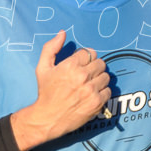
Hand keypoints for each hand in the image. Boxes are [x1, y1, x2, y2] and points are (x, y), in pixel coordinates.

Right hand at [11, 30, 111, 150]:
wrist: (48, 118)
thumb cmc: (46, 92)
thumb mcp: (42, 68)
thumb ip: (51, 48)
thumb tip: (62, 33)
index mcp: (70, 65)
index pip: (89, 53)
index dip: (85, 58)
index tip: (81, 65)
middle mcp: (82, 76)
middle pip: (100, 63)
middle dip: (94, 67)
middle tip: (86, 75)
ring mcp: (91, 90)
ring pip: (106, 76)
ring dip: (99, 79)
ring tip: (89, 85)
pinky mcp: (97, 102)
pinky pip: (108, 91)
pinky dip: (102, 92)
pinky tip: (92, 95)